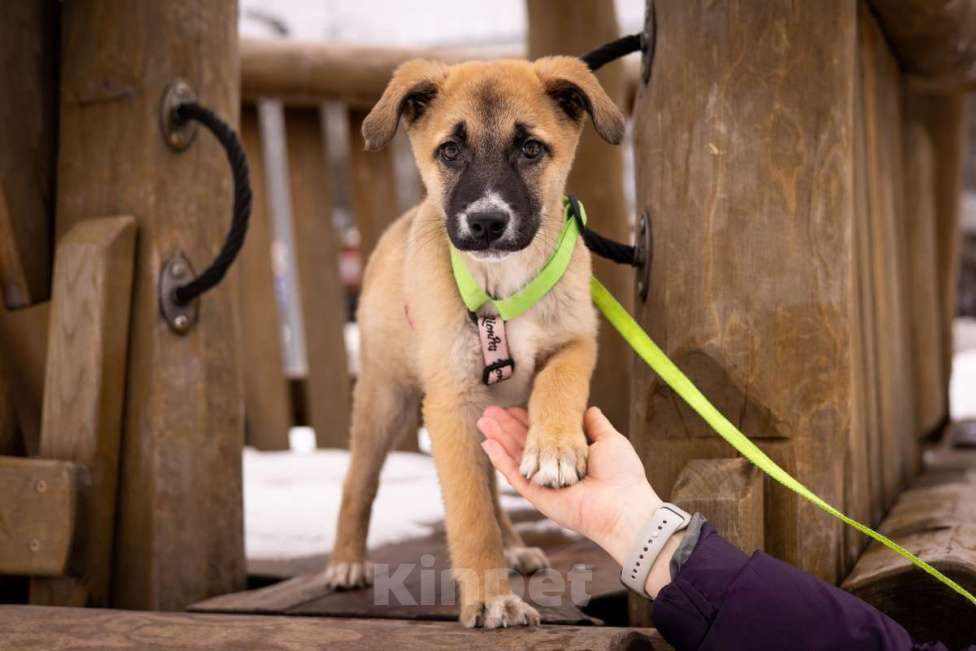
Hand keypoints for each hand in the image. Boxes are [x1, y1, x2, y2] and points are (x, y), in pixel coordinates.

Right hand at [478, 406, 662, 566]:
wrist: (623, 505)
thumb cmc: (622, 474)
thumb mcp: (609, 440)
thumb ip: (595, 425)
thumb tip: (589, 408)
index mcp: (569, 458)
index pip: (542, 436)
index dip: (527, 421)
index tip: (513, 406)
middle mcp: (554, 470)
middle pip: (524, 445)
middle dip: (506, 427)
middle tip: (490, 411)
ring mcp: (543, 483)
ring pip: (515, 457)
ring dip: (498, 438)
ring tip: (483, 420)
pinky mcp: (537, 495)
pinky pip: (514, 475)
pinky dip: (500, 459)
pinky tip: (487, 443)